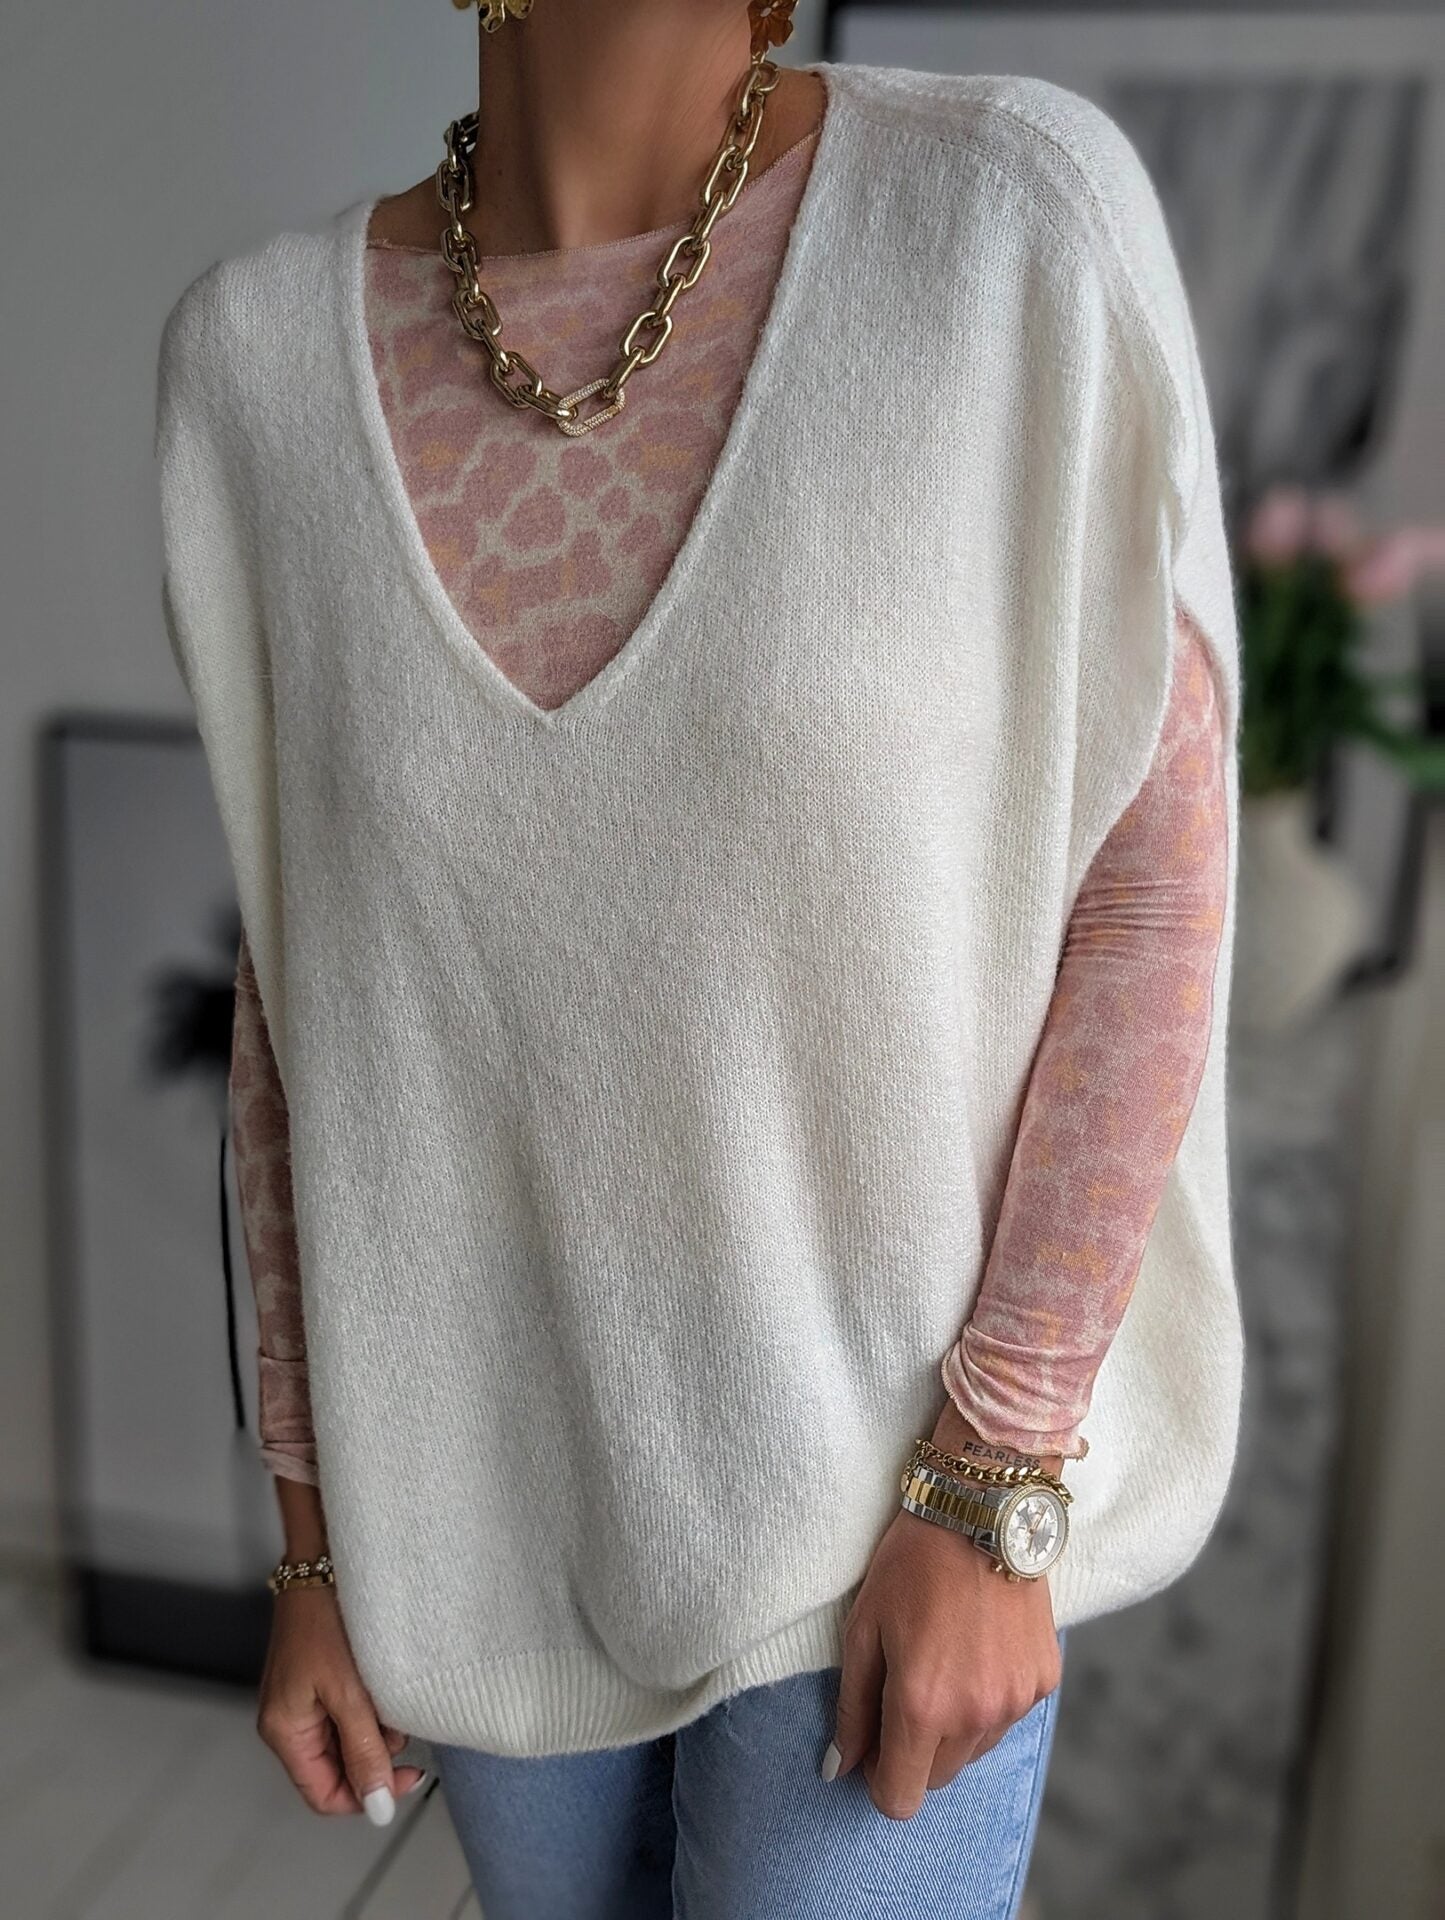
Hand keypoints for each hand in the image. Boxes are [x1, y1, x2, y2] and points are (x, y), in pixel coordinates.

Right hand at [256, 1584, 426, 1820]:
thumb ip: (363, 1751)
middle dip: (372, 1754)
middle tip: (399, 1725)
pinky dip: (368, 1706)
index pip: (323, 1794)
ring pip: (345, 1740)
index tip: (406, 1776)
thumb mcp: (350, 1692)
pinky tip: (381, 1683)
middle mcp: (288, 1722)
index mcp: (285, 1731)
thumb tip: (376, 1806)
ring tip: (387, 1694)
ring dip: (374, 1728)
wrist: (322, 1561)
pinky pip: (345, 1712)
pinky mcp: (316, 1680)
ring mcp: (301, 1701)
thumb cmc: (327, 1619)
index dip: (366, 1795)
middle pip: (336, 1769)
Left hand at [829, 1404, 1063, 1821]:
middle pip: (937, 1778)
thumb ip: (852, 1708)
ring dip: (953, 1727)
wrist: (983, 1510)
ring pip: (973, 1751)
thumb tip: (838, 1768)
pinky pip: (1007, 1717)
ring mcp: (1016, 1701)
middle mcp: (975, 1715)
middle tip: (903, 1688)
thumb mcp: (863, 1629)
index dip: (878, 1779)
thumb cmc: (910, 1565)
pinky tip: (976, 1648)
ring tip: (943, 1659)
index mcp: (922, 1706)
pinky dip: (988, 1699)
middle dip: (914, 1750)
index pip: (900, 1797)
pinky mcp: (1044, 1682)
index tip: (872, 1745)